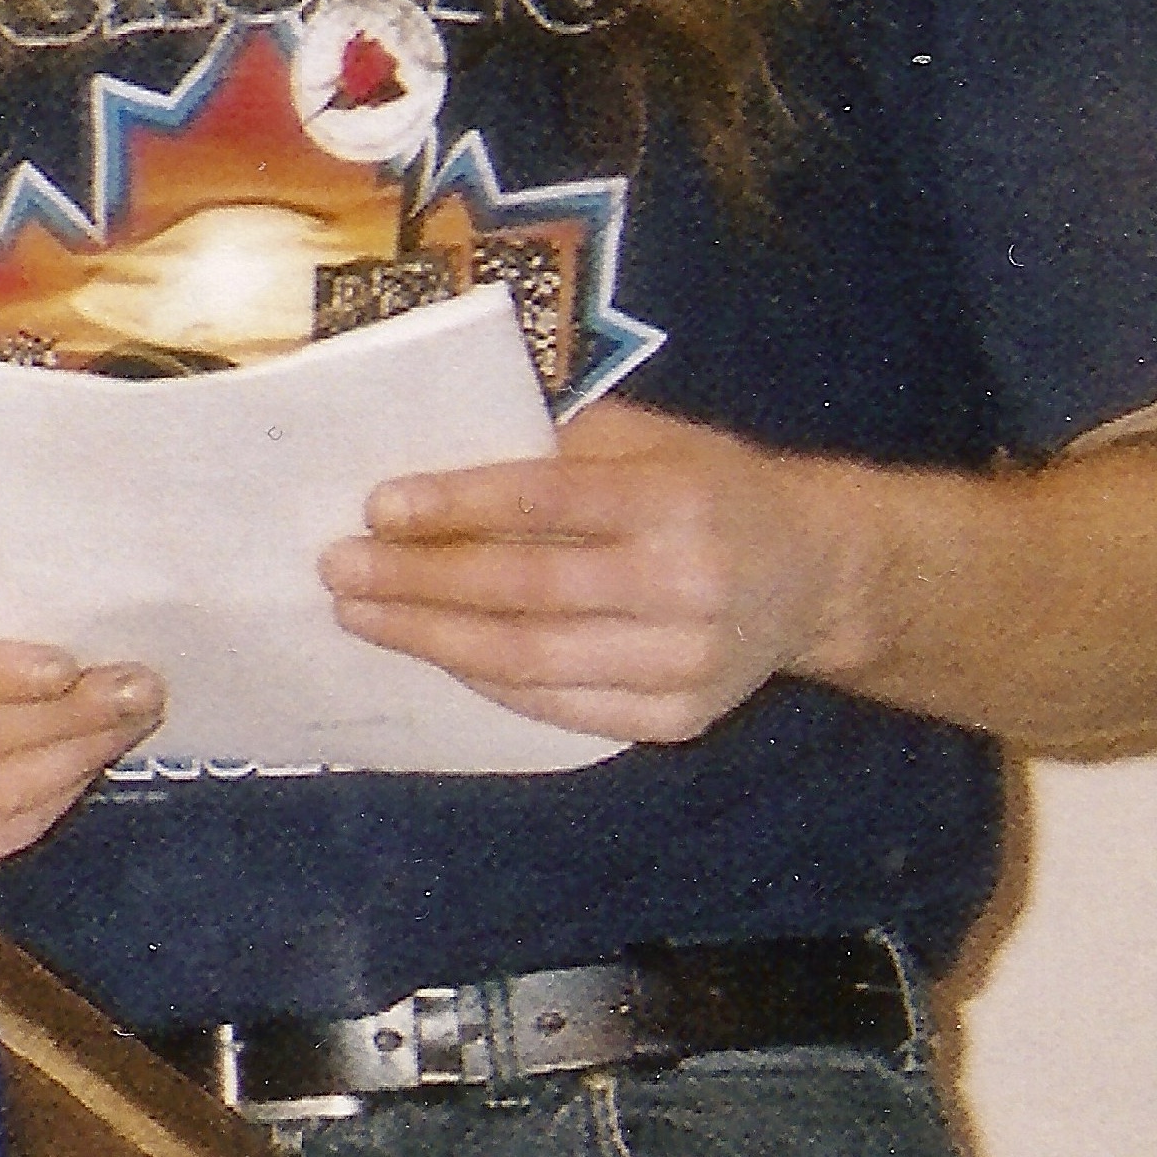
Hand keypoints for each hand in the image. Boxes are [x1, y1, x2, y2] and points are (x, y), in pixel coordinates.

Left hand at [318, 400, 857, 744]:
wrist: (816, 572)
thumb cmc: (707, 488)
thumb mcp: (651, 440)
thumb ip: (557, 449)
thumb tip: (433, 467)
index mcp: (677, 497)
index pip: (546, 502)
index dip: (457, 507)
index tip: (377, 507)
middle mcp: (688, 582)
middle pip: (527, 591)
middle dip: (420, 582)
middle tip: (340, 569)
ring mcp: (688, 660)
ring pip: (533, 660)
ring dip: (433, 640)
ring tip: (362, 617)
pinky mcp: (681, 716)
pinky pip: (561, 707)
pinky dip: (489, 683)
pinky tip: (435, 656)